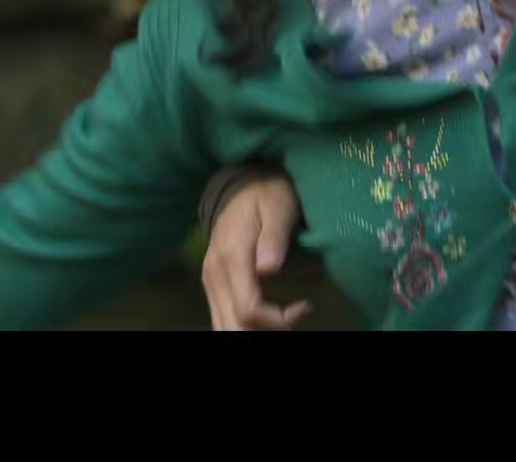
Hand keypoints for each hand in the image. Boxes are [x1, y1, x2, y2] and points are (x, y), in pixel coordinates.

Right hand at [202, 176, 310, 330]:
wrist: (240, 185)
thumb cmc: (267, 195)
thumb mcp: (278, 207)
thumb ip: (273, 237)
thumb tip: (268, 269)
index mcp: (232, 256)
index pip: (249, 308)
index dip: (278, 318)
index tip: (305, 306)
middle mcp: (214, 274)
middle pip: (234, 325)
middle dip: (267, 329)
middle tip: (295, 316)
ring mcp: (210, 281)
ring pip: (224, 326)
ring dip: (253, 330)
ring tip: (284, 318)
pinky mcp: (213, 284)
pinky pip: (222, 317)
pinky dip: (243, 325)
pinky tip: (267, 318)